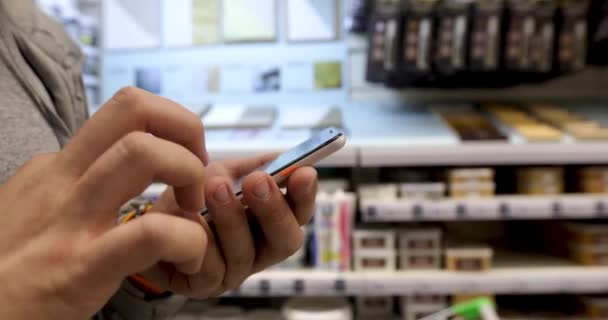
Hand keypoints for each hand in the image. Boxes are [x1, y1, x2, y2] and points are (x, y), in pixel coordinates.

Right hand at [0, 87, 209, 318]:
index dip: (172, 128)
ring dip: (190, 174)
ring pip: (143, 152)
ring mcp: (72, 219)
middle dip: (186, 127)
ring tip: (193, 213)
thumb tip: (100, 168)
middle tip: (199, 171)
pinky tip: (188, 258)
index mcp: (57, 166)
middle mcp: (63, 179)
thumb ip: (69, 184)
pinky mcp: (82, 267)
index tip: (186, 159)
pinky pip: (152, 232)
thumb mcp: (30, 208)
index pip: (127, 111)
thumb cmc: (8, 266)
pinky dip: (189, 240)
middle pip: (134, 106)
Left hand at [146, 155, 317, 297]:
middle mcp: (259, 251)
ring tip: (215, 188)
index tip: (304, 172)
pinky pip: (210, 268)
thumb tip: (282, 154)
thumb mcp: (221, 175)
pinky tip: (189, 220)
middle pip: (286, 241)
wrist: (147, 223)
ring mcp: (234, 272)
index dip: (305, 195)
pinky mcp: (205, 286)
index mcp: (269, 223)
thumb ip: (249, 167)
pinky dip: (201, 240)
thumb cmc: (190, 199)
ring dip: (232, 218)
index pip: (299, 213)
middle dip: (274, 209)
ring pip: (245, 253)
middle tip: (259, 181)